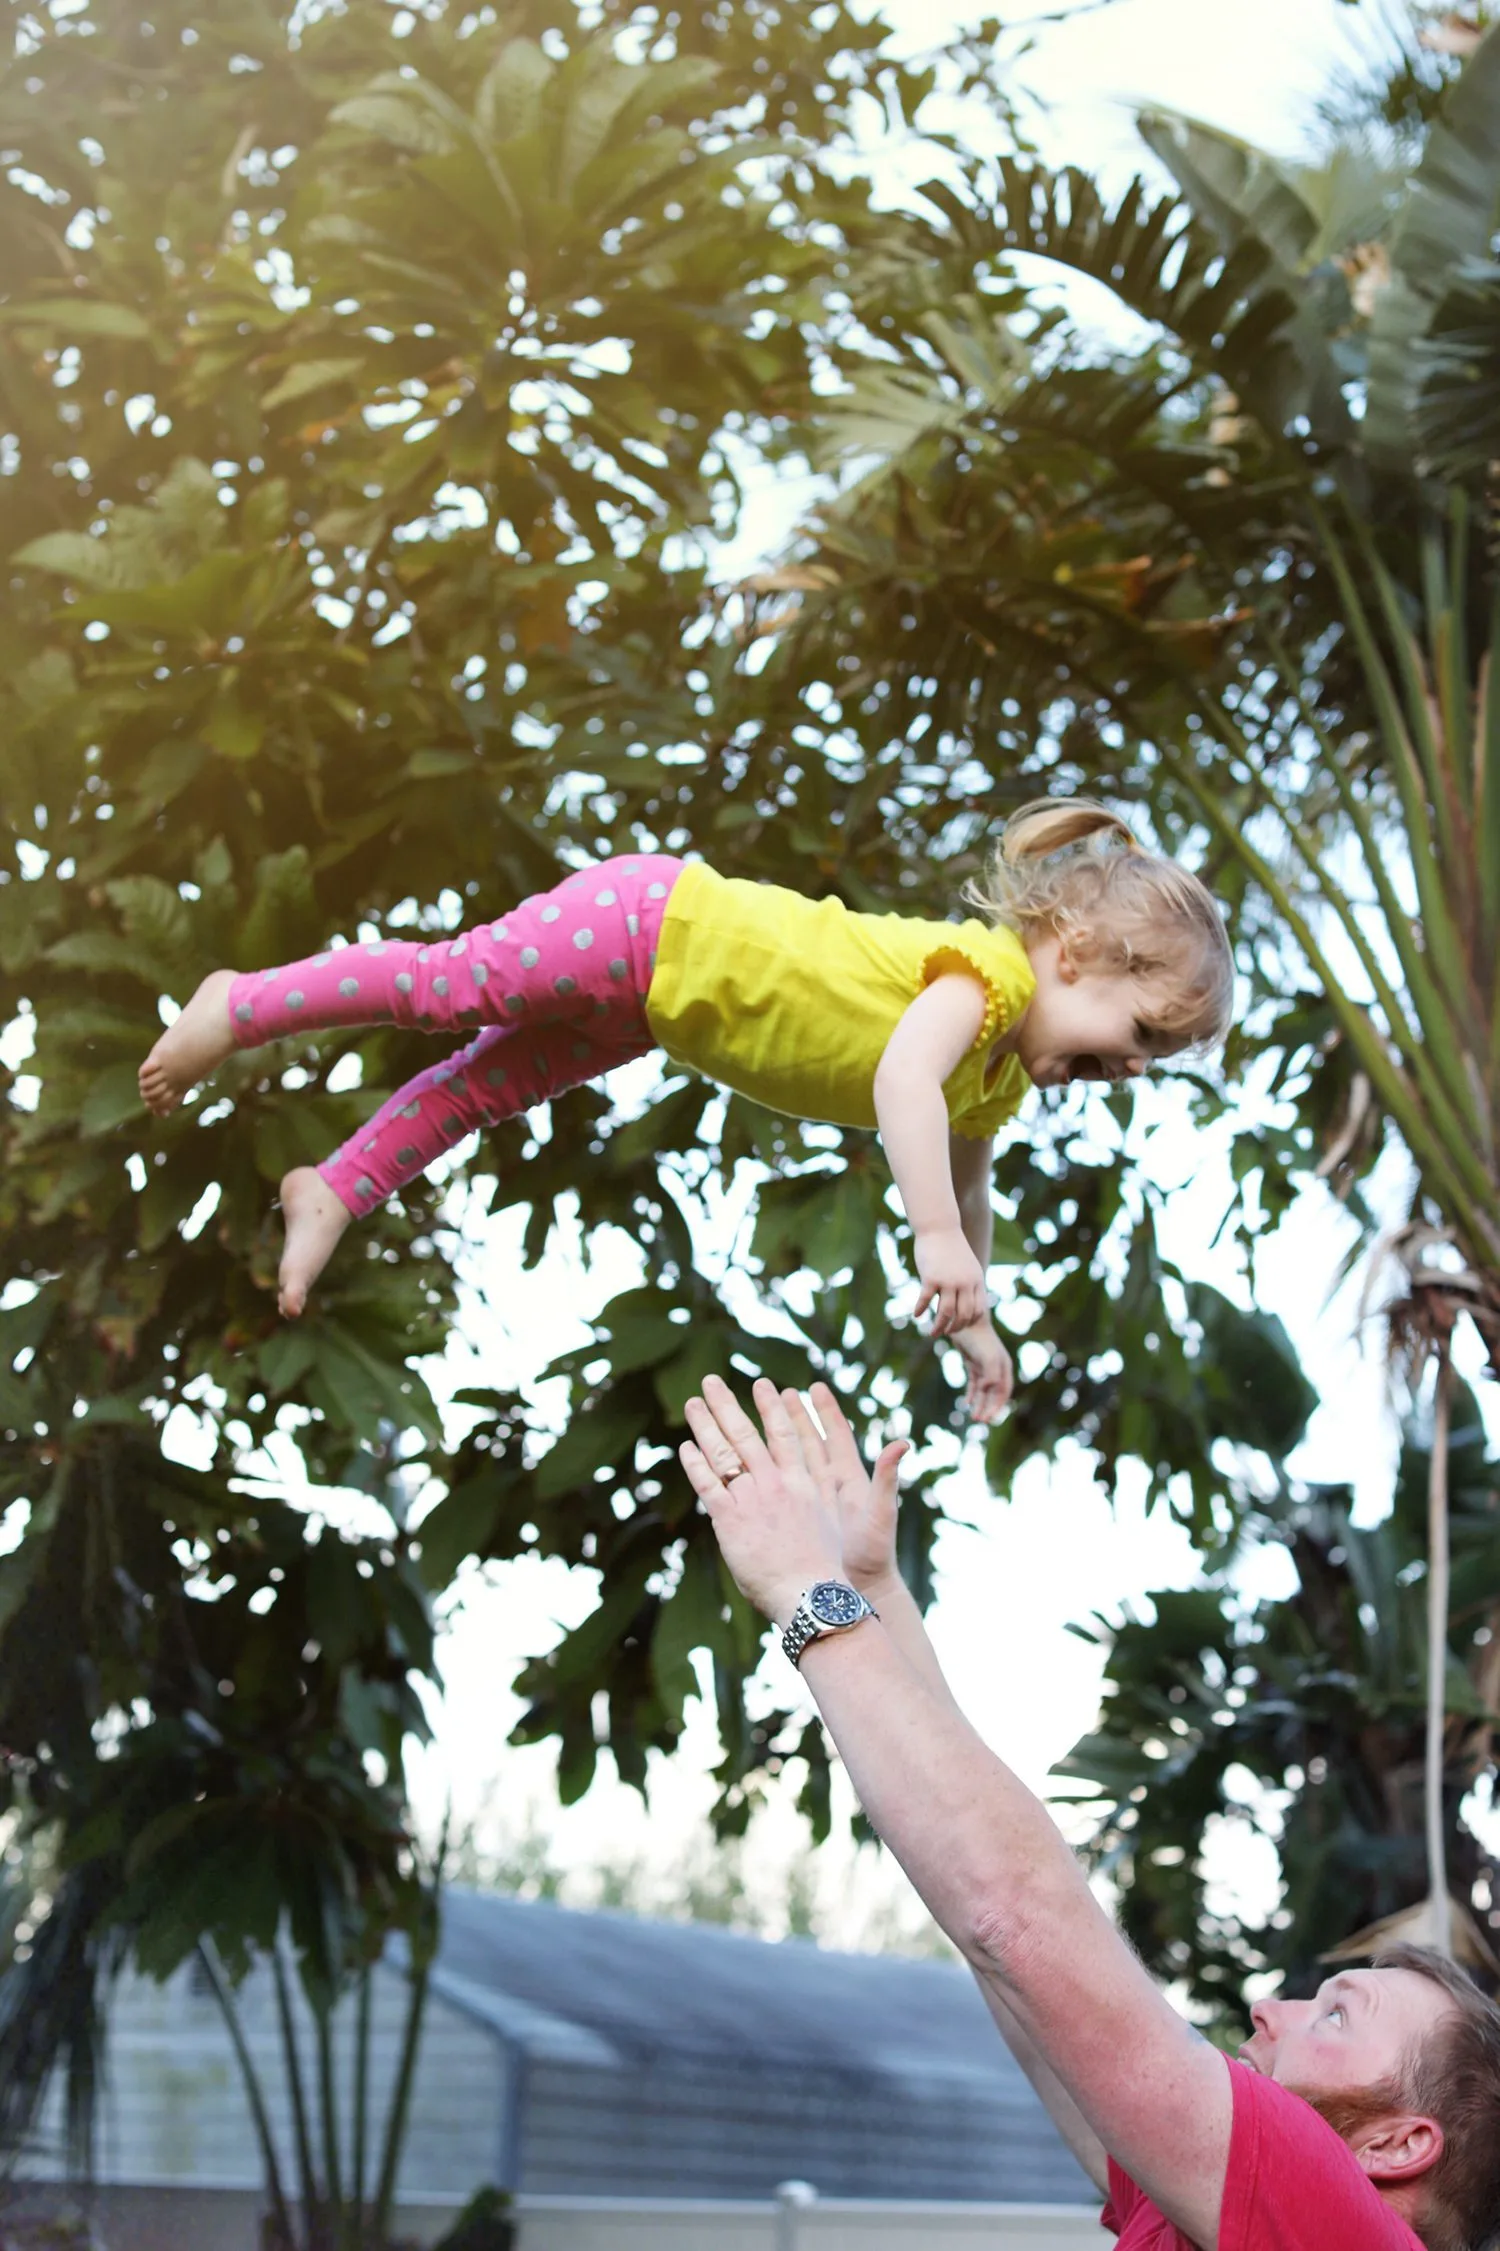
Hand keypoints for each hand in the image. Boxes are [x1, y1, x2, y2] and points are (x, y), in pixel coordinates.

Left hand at [680, 1374, 843, 1624]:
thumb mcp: (831, 1519)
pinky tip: (686, 1448)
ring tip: (693, 1403)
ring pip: (725, 1453)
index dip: (772, 1408)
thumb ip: (821, 1492)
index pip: (784, 1435)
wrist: (811, 1593)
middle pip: (748, 1435)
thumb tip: (820, 1476)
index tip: (762, 1385)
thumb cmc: (824, 1564)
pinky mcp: (731, 1520)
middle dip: (727, 1405)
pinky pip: (709, 1485)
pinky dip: (697, 1464)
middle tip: (711, 1382)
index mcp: (803, 1481)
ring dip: (706, 1425)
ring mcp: (753, 1499)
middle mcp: (777, 1483)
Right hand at [778, 1384, 907, 1599]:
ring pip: (788, 1460)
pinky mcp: (797, 1514)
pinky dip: (762, 1470)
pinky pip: (776, 1486)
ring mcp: (810, 1498)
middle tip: (772, 1390)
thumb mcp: (880, 1513)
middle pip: (806, 1441)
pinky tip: (743, 1458)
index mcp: (848, 1477)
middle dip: (792, 1415)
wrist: (856, 1586)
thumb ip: (886, 1478)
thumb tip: (902, 1443)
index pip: (835, 1436)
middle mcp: (828, 1483)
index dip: (826, 1412)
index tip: (815, 1388)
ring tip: (758, 1412)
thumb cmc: (872, 1552)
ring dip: (774, 1435)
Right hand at [913, 1226, 989, 1336]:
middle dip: (955, 1328)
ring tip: (932, 1333)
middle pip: (963, 1315)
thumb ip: (970, 1281)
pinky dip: (921, 1310)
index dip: (970, 1322)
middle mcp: (965, 1283)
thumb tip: (967, 1299)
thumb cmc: (951, 1247)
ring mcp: (948, 1281)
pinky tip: (916, 1315)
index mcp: (976, 1280)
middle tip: (946, 1333)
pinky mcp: (931, 1278)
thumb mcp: (967, 1265)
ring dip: (939, 1327)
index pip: (979, 1310)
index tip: (960, 1326)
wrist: (939, 1227)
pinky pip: (926, 1300)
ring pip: (945, 1312)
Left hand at [951, 1319, 1013, 1422]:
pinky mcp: (973, 1363)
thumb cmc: (979, 1339)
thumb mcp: (988, 1357)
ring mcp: (984, 1366)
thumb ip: (992, 1375)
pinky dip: (971, 1393)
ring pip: (983, 1390)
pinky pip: (974, 1383)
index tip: (988, 1418)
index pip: (1004, 1392)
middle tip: (980, 1421)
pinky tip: (967, 1403)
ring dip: (980, 1403)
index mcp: (1004, 1367)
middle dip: (988, 1408)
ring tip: (974, 1417)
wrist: (965, 1321)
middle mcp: (996, 1368)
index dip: (997, 1406)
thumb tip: (989, 1390)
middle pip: (994, 1394)